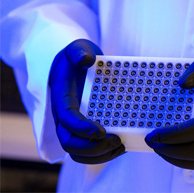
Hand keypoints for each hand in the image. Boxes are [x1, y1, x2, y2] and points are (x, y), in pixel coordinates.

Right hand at [50, 39, 124, 163]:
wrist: (77, 64)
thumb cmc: (77, 58)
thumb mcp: (77, 48)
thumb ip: (79, 52)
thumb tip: (86, 60)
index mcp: (62, 99)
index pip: (67, 120)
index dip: (82, 129)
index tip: (102, 131)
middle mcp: (64, 117)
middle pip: (69, 143)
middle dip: (92, 147)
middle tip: (117, 141)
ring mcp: (74, 126)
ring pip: (78, 152)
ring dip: (99, 155)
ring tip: (121, 146)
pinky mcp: (84, 130)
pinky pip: (88, 150)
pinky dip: (103, 154)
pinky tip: (121, 146)